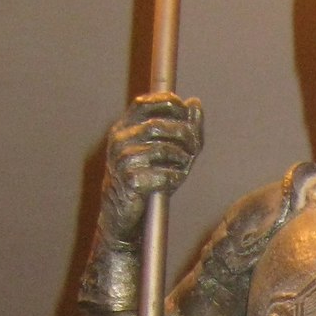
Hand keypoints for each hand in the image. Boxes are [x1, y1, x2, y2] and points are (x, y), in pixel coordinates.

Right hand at [101, 92, 203, 245]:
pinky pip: (162, 175)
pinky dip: (174, 177)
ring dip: (181, 158)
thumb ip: (183, 127)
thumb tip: (196, 103)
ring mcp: (122, 160)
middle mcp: (119, 140)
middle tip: (194, 147)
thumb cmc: (146, 179)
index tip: (184, 110)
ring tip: (184, 166)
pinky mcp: (130, 182)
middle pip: (158, 126)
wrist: (122, 213)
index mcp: (123, 127)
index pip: (144, 104)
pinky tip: (175, 181)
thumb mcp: (165, 151)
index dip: (167, 103)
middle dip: (183, 134)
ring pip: (162, 150)